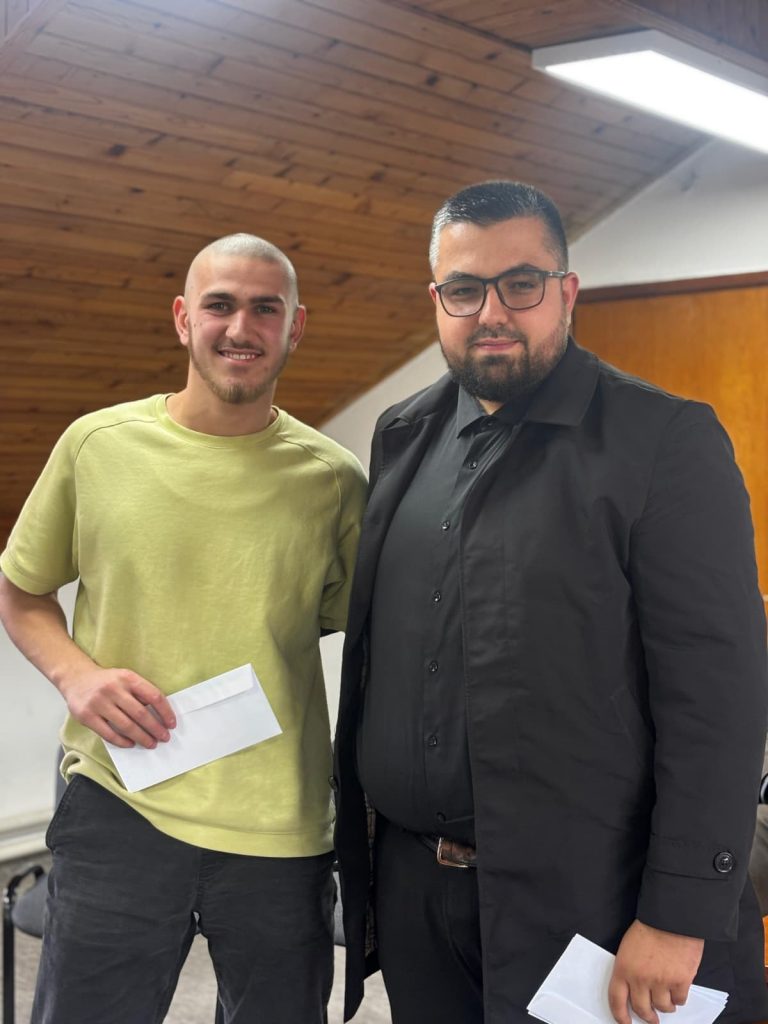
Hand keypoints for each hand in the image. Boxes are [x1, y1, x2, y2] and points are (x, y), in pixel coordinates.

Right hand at [60, 667, 175, 748]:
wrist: (75, 678)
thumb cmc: (107, 681)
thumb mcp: (125, 678)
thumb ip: (140, 692)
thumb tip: (159, 714)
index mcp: (128, 678)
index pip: (153, 696)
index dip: (165, 712)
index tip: (171, 724)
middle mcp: (113, 689)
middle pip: (140, 713)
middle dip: (155, 728)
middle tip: (164, 737)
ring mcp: (99, 703)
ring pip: (126, 725)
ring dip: (142, 737)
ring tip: (151, 743)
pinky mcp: (87, 716)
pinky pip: (108, 733)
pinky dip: (122, 741)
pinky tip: (131, 744)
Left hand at [608, 920, 703, 1023]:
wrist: (672, 917)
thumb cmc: (649, 928)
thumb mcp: (629, 947)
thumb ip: (630, 969)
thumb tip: (635, 989)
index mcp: (624, 968)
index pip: (616, 999)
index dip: (620, 1015)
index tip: (625, 1022)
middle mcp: (641, 979)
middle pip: (642, 1008)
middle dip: (647, 1017)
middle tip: (652, 1018)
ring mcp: (661, 981)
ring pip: (663, 1007)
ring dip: (665, 1006)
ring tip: (668, 1001)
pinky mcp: (681, 981)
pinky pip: (680, 1000)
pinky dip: (679, 998)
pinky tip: (678, 990)